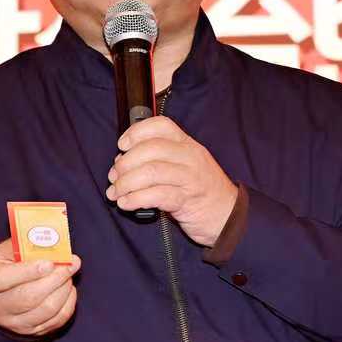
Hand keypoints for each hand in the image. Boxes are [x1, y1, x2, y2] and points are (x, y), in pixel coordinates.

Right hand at [0, 238, 79, 337]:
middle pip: (27, 298)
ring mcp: (10, 323)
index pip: (1, 279)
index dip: (27, 271)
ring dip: (63, 290)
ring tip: (69, 273)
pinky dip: (68, 303)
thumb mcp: (4, 251)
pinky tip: (68, 288)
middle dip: (54, 279)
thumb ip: (25, 245)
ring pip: (44, 311)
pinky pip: (55, 321)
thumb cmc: (3, 266)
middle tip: (71, 264)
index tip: (49, 263)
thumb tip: (53, 242)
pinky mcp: (28, 332)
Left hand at [107, 116, 236, 245]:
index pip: (161, 125)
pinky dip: (136, 199)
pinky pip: (157, 195)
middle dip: (125, 163)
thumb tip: (123, 161)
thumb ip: (159, 159)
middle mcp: (190, 157)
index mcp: (187, 144)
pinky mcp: (187, 201)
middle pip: (151, 149)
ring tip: (116, 193)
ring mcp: (190, 178)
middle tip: (114, 177)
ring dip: (126, 183)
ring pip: (151, 171)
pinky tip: (126, 204)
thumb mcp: (185, 166)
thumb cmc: (200, 191)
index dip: (136, 132)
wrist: (227, 216)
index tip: (122, 145)